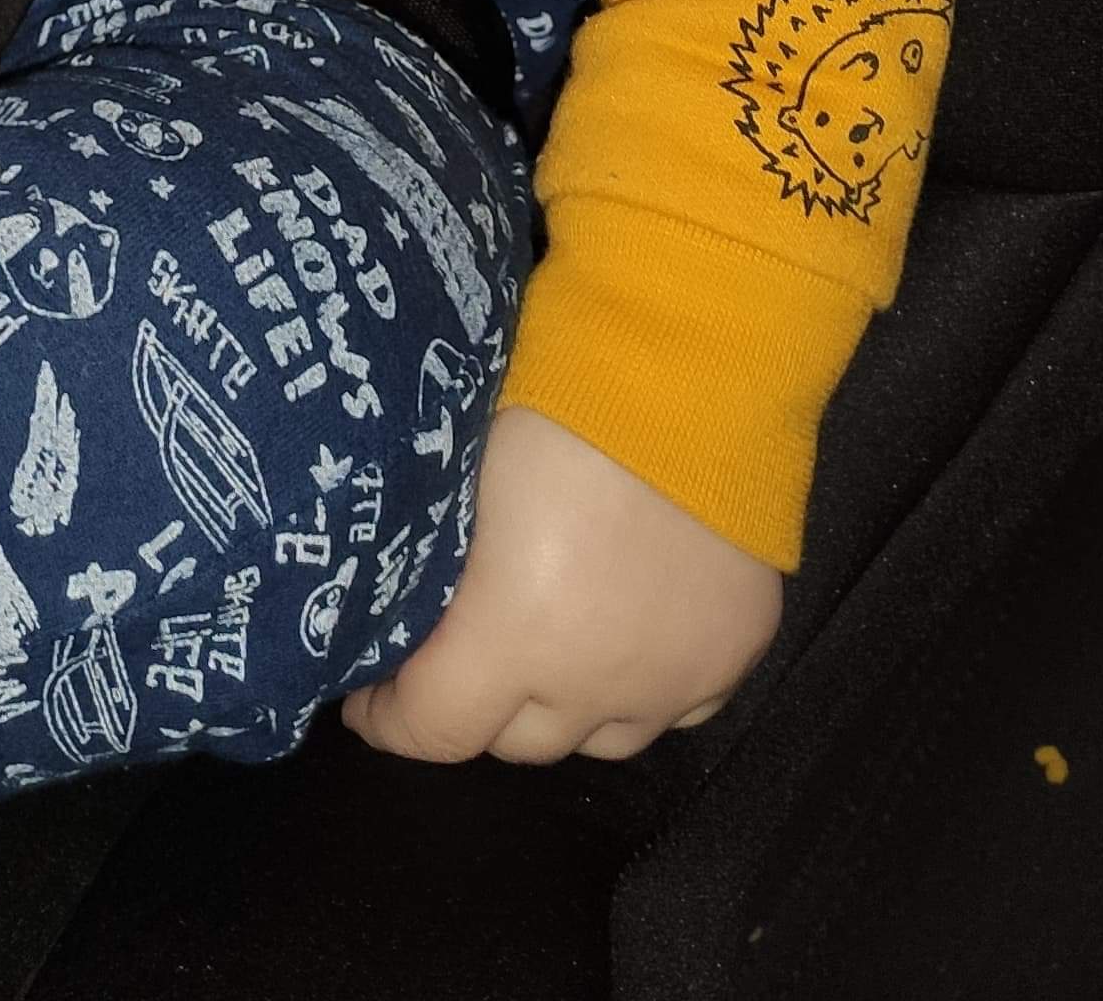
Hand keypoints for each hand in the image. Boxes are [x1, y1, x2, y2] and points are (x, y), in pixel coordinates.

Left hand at [342, 401, 783, 764]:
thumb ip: (434, 566)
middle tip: (461, 649)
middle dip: (479, 703)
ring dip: (563, 702)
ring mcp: (675, 677)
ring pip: (601, 738)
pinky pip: (677, 708)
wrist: (694, 359)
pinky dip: (644, 686)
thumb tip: (392, 606)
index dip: (390, 718)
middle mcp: (596, 682)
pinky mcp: (734, 653)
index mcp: (515, 635)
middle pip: (518, 742)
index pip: (433, 730)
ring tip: (547, 644)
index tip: (368, 694)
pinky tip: (630, 637)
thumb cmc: (556, 398)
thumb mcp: (463, 479)